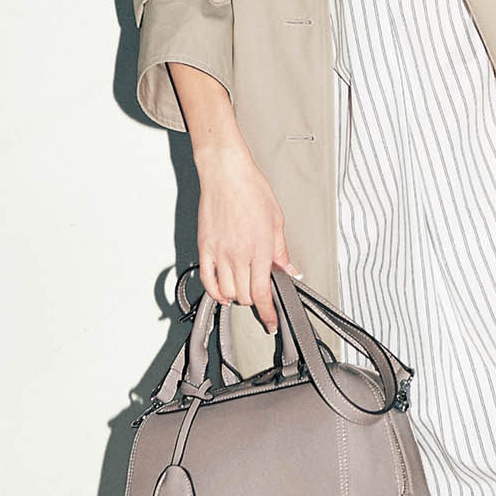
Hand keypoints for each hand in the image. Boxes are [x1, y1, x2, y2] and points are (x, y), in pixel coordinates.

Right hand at [194, 144, 302, 333]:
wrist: (225, 173)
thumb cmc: (252, 189)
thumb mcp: (276, 221)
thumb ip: (281, 252)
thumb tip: (290, 271)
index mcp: (261, 249)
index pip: (262, 293)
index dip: (267, 313)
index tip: (270, 322)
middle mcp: (239, 255)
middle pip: (244, 295)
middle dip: (254, 300)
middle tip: (260, 294)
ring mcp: (220, 253)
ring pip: (227, 291)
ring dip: (236, 297)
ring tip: (243, 290)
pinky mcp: (205, 248)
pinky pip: (208, 280)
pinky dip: (215, 292)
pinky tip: (222, 292)